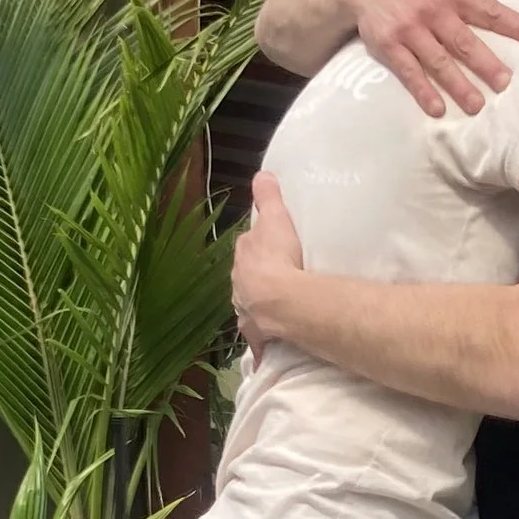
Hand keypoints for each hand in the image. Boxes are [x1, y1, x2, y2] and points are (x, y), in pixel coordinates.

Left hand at [232, 170, 305, 355]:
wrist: (280, 300)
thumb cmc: (278, 257)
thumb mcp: (275, 218)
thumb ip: (268, 196)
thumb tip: (262, 174)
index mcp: (243, 254)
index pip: (248, 246)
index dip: (259, 245)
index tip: (272, 247)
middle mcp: (238, 282)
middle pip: (247, 275)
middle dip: (257, 275)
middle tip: (279, 275)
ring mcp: (245, 308)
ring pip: (250, 303)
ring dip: (259, 304)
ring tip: (278, 306)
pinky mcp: (256, 332)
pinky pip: (260, 334)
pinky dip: (263, 338)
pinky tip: (270, 344)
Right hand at [350, 0, 518, 118]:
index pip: (487, 9)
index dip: (511, 22)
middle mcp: (432, 9)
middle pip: (463, 40)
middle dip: (485, 62)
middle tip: (505, 83)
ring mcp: (409, 29)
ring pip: (438, 60)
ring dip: (457, 84)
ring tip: (477, 105)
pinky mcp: (388, 45)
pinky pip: (408, 71)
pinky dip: (422, 91)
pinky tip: (438, 109)